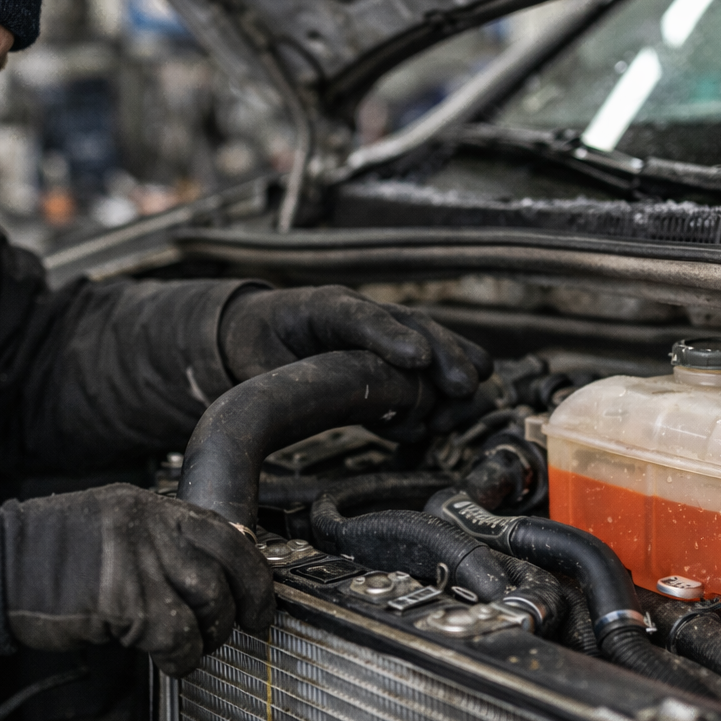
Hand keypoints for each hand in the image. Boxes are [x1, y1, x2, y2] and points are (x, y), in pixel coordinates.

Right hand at [0, 485, 273, 675]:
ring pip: (209, 603)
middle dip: (244, 606)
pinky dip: (181, 657)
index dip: (252, 572)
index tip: (258, 601)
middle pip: (228, 567)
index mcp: (150, 507)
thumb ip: (162, 539)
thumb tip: (216, 561)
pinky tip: (167, 662)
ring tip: (188, 647)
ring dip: (207, 636)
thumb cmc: (48, 554)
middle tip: (239, 630)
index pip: (226, 533)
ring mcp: (138, 560)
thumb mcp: (113, 526)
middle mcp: (150, 526)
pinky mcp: (123, 599)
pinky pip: (177, 636)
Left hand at [219, 286, 492, 398]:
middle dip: (443, 354)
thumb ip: (280, 380)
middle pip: (412, 324)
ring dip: (452, 373)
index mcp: (323, 307)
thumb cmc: (260, 343)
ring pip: (431, 342)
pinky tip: (455, 413)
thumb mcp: (256, 361)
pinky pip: (428, 369)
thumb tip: (304, 407)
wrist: (262, 330)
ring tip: (464, 402)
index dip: (390, 336)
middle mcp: (361, 315)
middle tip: (463, 387)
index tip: (420, 359)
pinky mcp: (391, 360)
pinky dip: (446, 391)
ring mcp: (382, 333)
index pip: (357, 316)